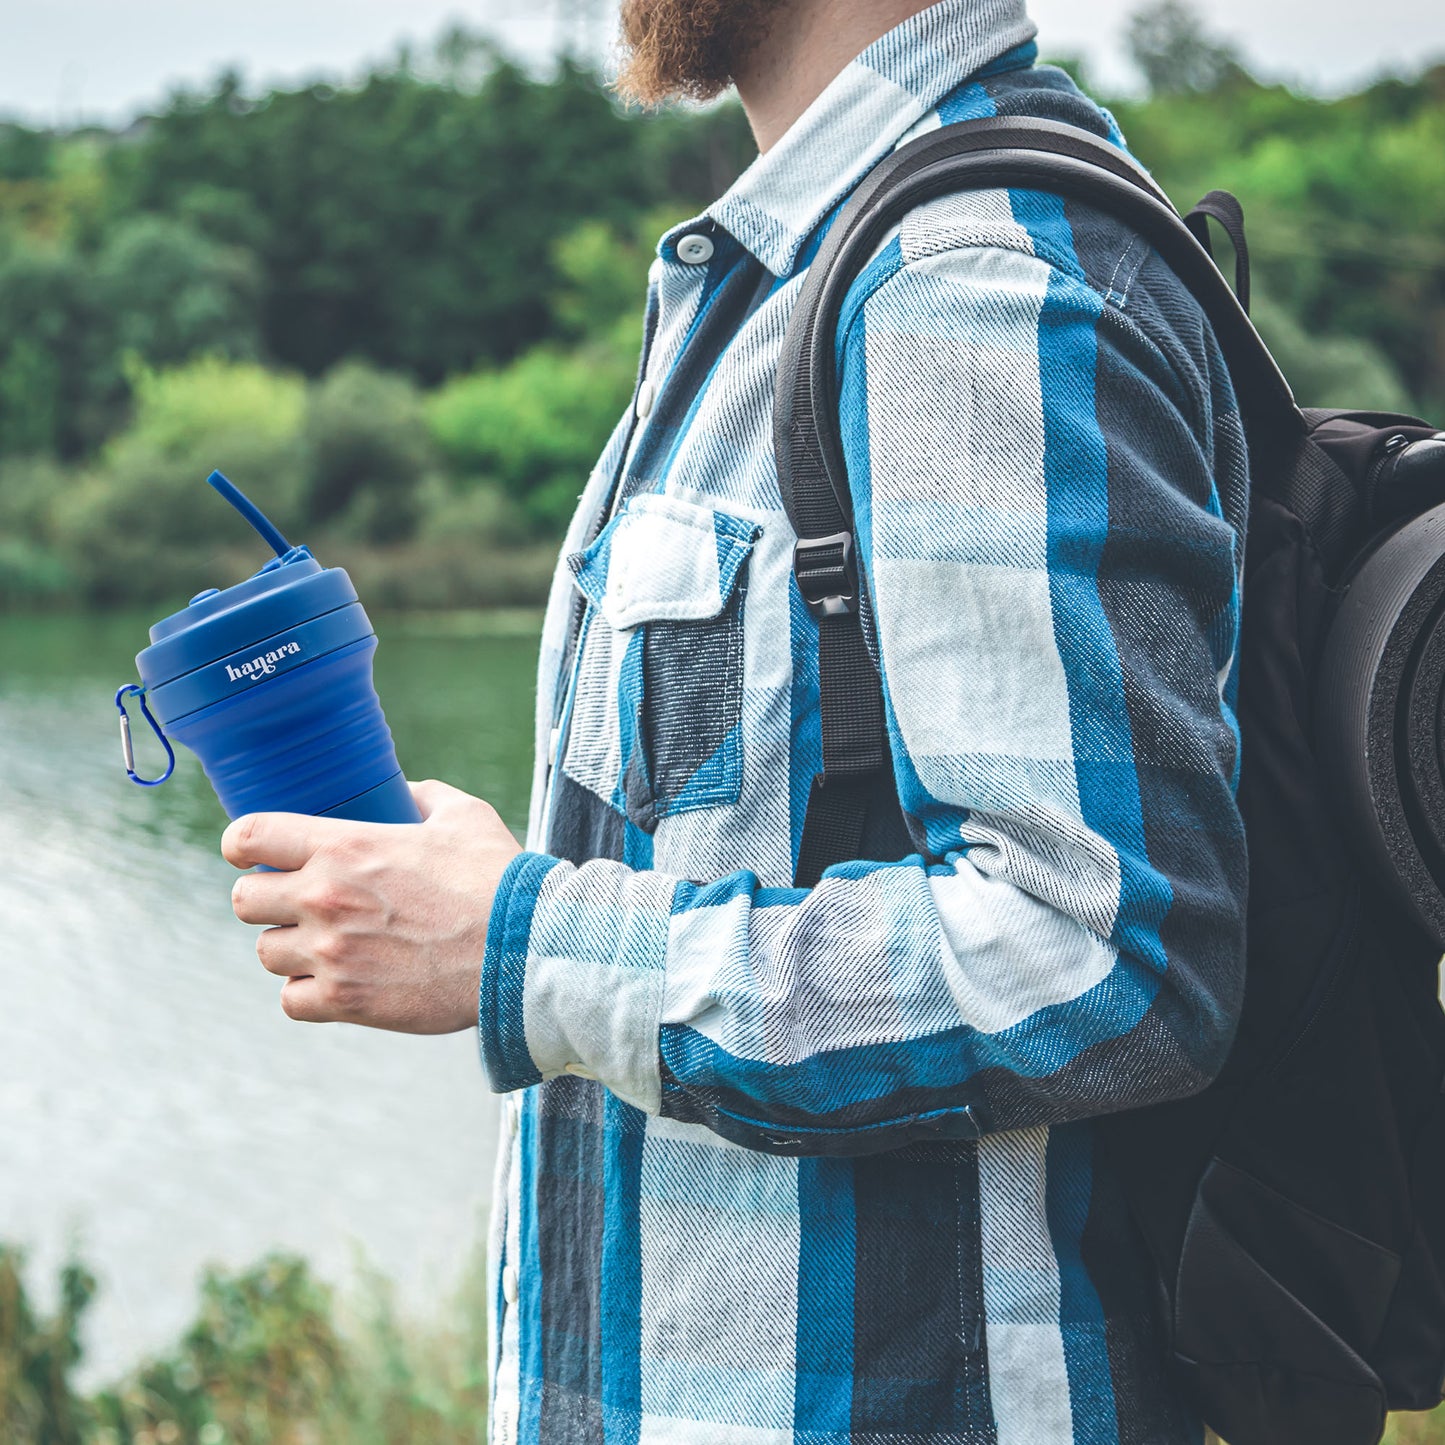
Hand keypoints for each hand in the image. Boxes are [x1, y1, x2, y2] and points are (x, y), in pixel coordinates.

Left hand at [222, 781, 521, 1033]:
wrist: (522, 948)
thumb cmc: (497, 878)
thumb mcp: (463, 816)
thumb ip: (424, 797)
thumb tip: (406, 794)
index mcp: (343, 846)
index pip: (249, 836)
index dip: (241, 844)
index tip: (249, 854)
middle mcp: (323, 898)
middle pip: (242, 901)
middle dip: (264, 900)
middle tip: (296, 904)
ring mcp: (330, 953)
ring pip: (266, 953)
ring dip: (291, 949)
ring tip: (327, 945)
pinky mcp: (345, 1000)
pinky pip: (291, 1001)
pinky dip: (308, 993)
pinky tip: (338, 981)